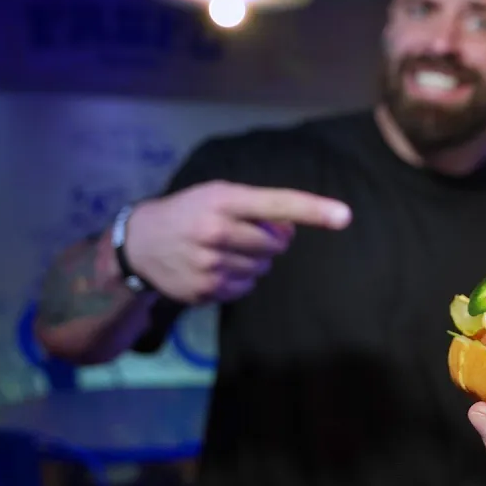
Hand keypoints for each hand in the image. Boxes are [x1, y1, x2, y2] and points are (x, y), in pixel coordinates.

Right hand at [123, 180, 351, 303]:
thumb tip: (292, 231)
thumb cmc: (190, 212)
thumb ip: (258, 208)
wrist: (140, 243)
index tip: (344, 216)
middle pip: (275, 244)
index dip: (314, 210)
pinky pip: (246, 288)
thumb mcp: (218, 195)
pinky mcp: (205, 290)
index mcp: (223, 200)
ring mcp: (209, 264)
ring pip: (262, 269)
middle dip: (268, 241)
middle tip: (241, 234)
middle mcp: (215, 231)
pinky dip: (240, 280)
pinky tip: (215, 267)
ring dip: (254, 262)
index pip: (278, 204)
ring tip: (224, 250)